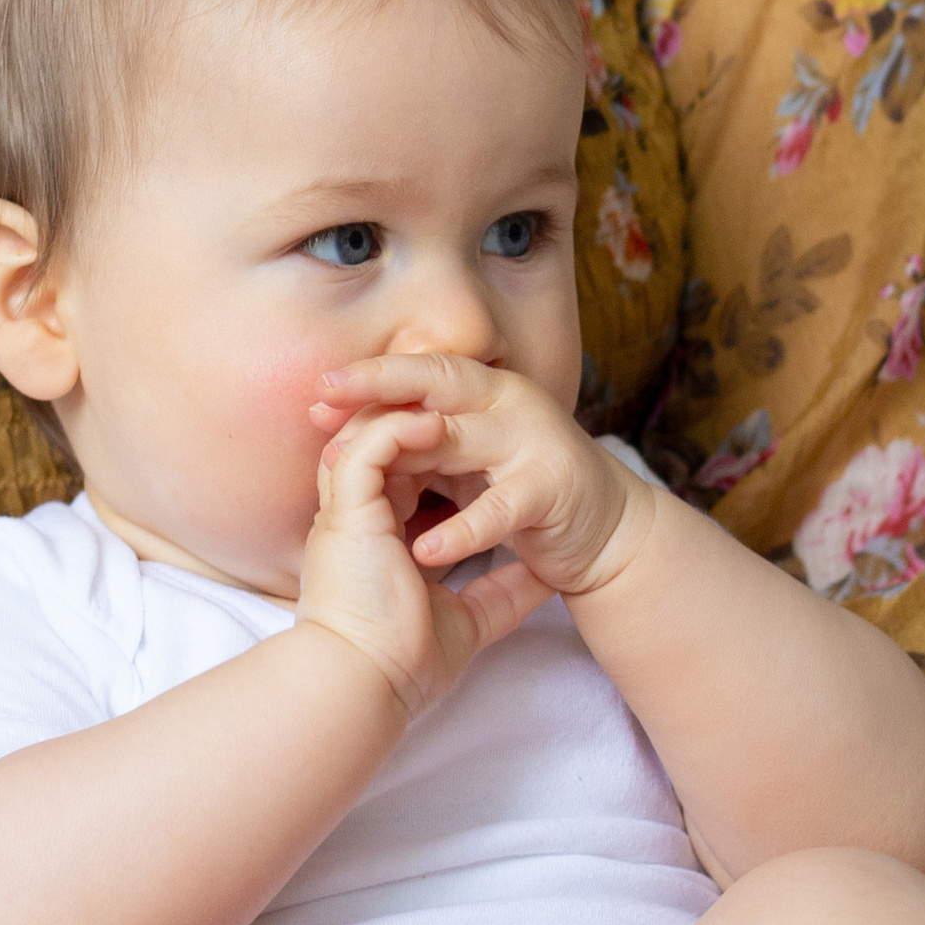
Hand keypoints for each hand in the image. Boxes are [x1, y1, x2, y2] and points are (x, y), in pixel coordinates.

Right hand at [297, 381, 555, 717]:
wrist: (369, 685)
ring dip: (407, 412)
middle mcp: (356, 517)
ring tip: (454, 403)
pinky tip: (437, 426)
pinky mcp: (345, 513)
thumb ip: (501, 591)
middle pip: (379, 443)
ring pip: (367, 435)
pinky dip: (400, 431)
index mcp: (377, 536)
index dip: (434, 450)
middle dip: (414, 414)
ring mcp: (346, 512)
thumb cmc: (407, 661)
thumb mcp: (471, 619)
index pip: (399, 473)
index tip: (478, 437)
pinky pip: (367, 450)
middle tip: (460, 397)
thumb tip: (546, 577)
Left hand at [309, 354, 646, 608]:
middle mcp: (509, 404)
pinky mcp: (551, 490)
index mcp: (486, 393)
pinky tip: (424, 551)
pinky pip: (498, 509)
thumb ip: (421, 444)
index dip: (370, 378)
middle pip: (436, 386)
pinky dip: (461, 531)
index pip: (421, 374)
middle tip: (323, 401)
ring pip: (460, 439)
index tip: (319, 389)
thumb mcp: (469, 460)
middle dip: (376, 390)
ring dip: (403, 455)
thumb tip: (348, 437)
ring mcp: (532, 442)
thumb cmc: (524, 492)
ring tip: (350, 471)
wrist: (606, 532)